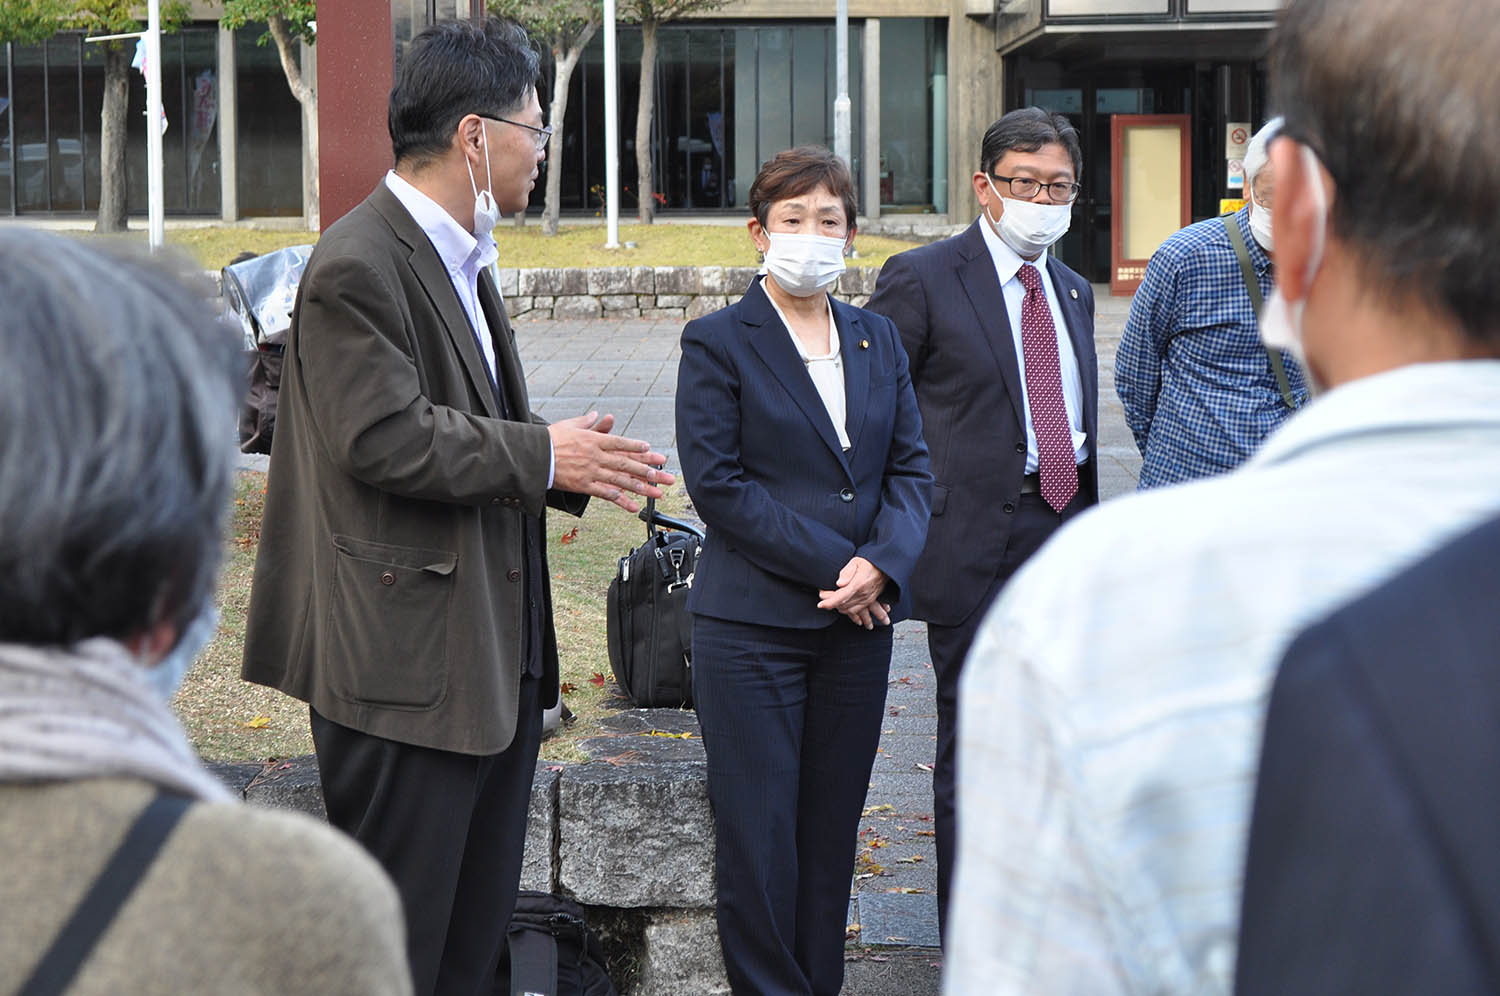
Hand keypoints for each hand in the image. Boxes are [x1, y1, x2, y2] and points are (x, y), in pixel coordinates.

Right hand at [548, 411, 675, 512]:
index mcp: (594, 440)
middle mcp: (597, 456)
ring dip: (642, 487)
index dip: (638, 448)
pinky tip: (634, 506)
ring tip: (658, 493)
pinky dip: (622, 500)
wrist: (534, 456)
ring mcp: (592, 472)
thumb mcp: (570, 425)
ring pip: (622, 480)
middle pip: (628, 463)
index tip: (653, 451)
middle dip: (650, 470)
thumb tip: (599, 415)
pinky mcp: (585, 485)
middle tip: (667, 475)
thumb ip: (588, 422)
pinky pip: (606, 494)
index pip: (621, 443)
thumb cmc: (550, 440)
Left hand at [817, 556, 889, 629]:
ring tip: (830, 602)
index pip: (840, 597)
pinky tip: (842, 607)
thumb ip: (847, 572)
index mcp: (858, 584)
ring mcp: (867, 599)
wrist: (885, 566)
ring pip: (849, 610)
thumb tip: (839, 583)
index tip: (820, 604)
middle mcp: (863, 594)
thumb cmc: (869, 562)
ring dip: (838, 607)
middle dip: (830, 603)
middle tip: (822, 597)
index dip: (829, 602)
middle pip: (843, 604)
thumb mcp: (856, 562)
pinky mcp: (870, 601)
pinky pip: (857, 611)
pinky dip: (847, 611)